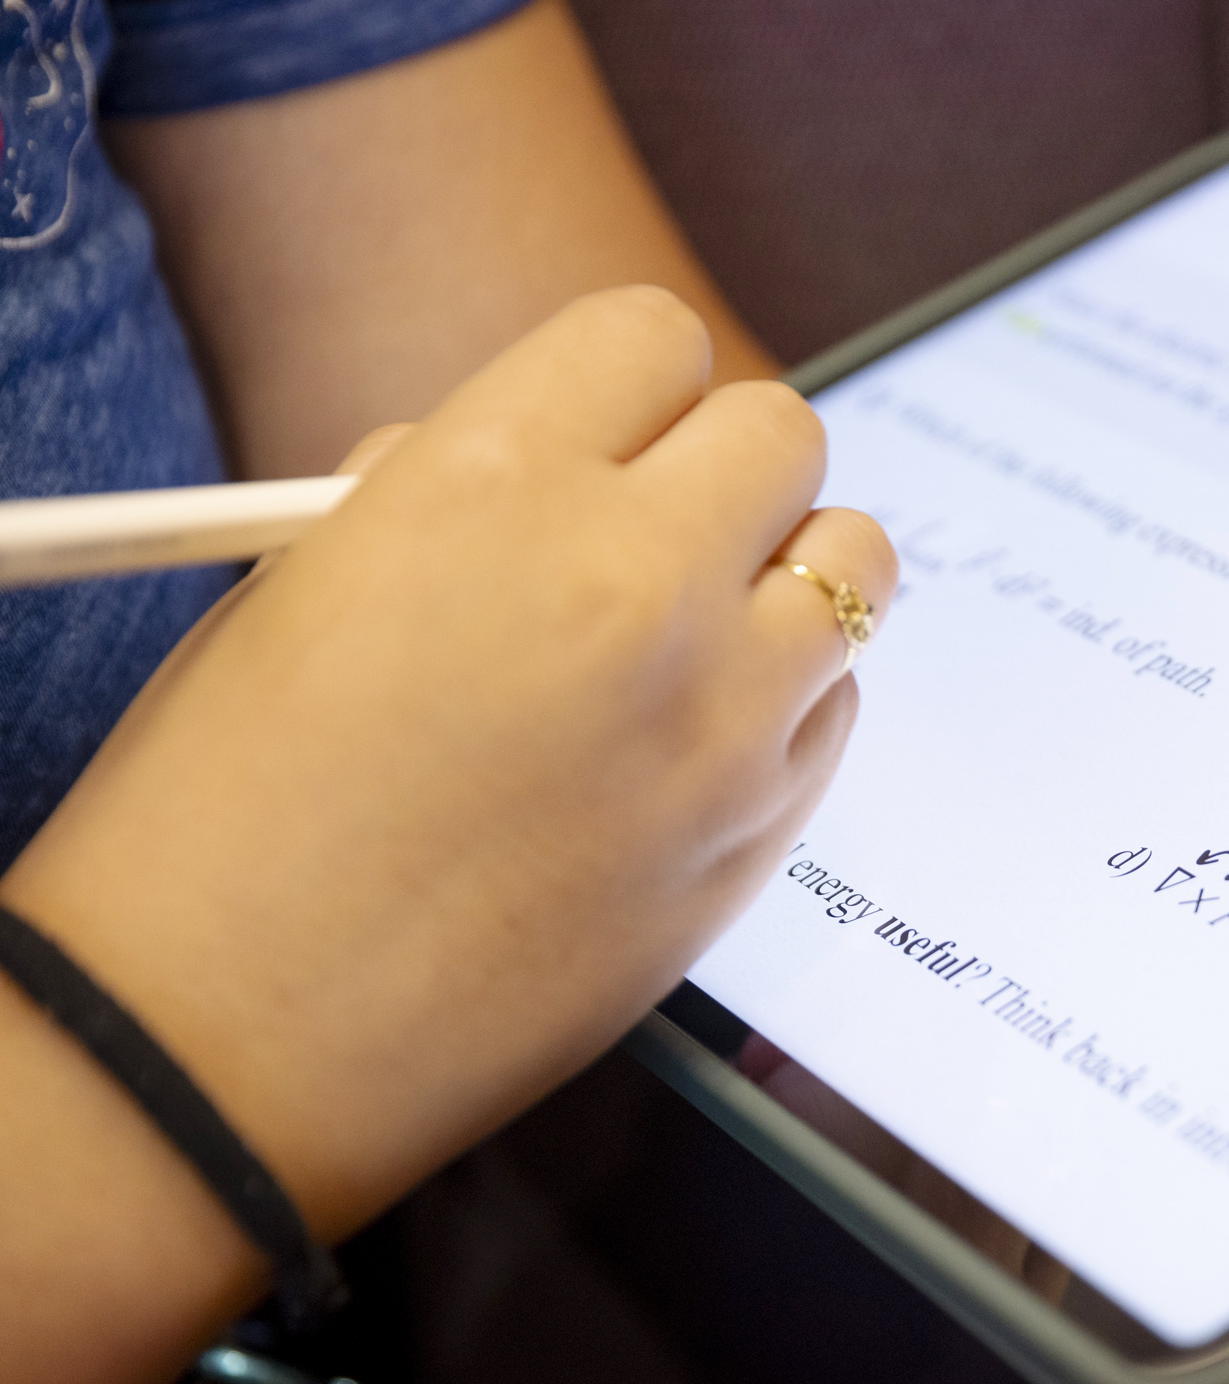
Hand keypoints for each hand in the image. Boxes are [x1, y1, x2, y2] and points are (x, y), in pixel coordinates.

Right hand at [2, 287, 894, 1235]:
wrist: (217, 1048)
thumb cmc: (221, 809)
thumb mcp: (302, 580)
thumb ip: (460, 488)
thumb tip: (574, 456)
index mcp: (489, 483)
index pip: (652, 335)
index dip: (627, 385)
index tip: (612, 430)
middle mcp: (630, 580)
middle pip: (783, 433)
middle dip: (722, 467)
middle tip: (661, 528)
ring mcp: (717, 716)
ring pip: (855, 562)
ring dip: (789, 574)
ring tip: (704, 625)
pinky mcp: (759, 835)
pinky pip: (837, 704)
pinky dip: (787, 700)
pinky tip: (693, 741)